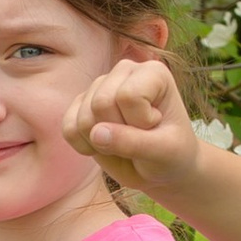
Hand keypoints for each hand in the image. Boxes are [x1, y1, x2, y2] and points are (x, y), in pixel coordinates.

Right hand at [70, 53, 199, 196]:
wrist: (160, 168)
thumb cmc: (171, 154)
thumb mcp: (163, 152)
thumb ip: (133, 142)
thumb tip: (96, 133)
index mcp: (152, 72)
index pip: (128, 96)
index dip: (139, 122)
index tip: (156, 128)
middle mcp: (124, 71)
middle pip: (101, 104)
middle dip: (118, 133)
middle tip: (139, 139)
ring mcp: (100, 86)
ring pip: (84, 117)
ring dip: (102, 143)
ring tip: (124, 143)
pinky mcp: (81, 105)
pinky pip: (68, 128)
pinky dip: (83, 146)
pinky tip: (103, 147)